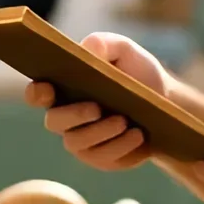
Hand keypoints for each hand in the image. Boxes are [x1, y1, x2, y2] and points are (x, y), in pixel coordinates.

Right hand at [24, 32, 168, 171]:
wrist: (167, 102)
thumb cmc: (137, 72)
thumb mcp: (124, 50)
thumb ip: (103, 43)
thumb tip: (87, 49)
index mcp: (64, 88)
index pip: (37, 94)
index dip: (36, 93)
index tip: (47, 89)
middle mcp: (66, 117)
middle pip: (53, 122)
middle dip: (74, 115)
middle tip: (97, 108)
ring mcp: (82, 141)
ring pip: (77, 143)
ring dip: (101, 133)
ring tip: (125, 121)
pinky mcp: (102, 158)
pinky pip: (103, 159)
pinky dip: (121, 147)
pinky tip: (138, 135)